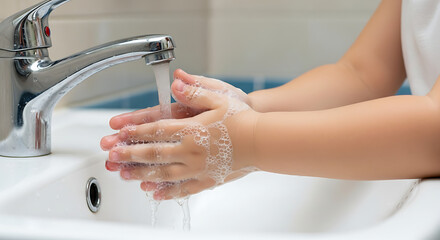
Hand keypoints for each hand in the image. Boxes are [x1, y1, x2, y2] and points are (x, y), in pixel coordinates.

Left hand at [101, 69, 258, 199]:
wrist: (262, 141)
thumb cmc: (242, 118)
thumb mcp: (219, 97)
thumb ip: (195, 90)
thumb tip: (175, 82)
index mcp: (191, 129)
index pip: (156, 130)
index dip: (135, 132)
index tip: (118, 135)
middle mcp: (191, 151)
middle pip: (154, 154)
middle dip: (130, 155)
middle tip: (112, 158)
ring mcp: (198, 168)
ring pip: (164, 174)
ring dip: (142, 175)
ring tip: (125, 176)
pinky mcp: (207, 180)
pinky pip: (184, 189)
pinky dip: (168, 192)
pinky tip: (156, 194)